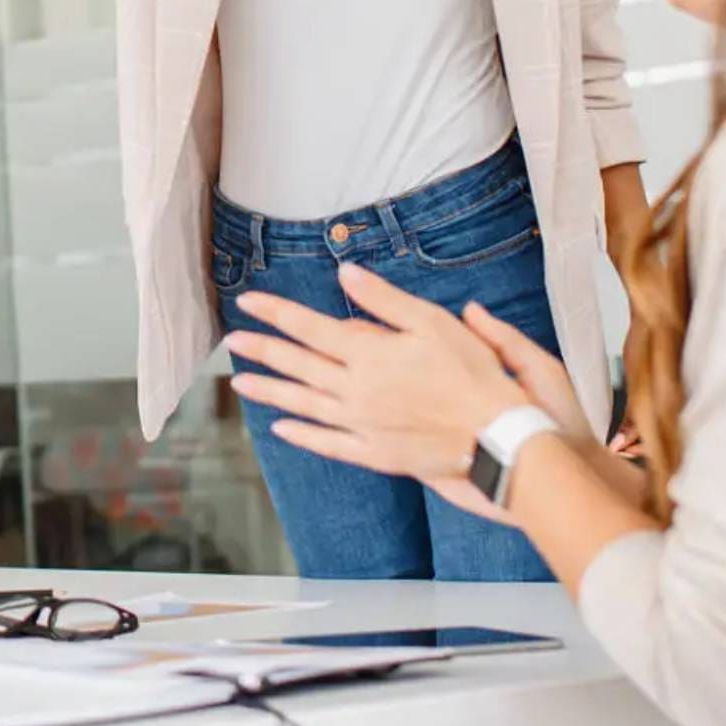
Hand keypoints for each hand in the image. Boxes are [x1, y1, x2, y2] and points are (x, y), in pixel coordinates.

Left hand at [222, 266, 528, 484]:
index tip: (246, 301)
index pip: (308, 327)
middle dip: (261, 350)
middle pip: (297, 365)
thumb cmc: (471, 372)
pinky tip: (280, 429)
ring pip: (304, 405)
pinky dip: (301, 435)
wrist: (495, 435)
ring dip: (270, 392)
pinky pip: (328, 444)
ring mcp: (361, 424)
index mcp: (367, 353)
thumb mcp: (431, 322)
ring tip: (240, 384)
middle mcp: (356, 390)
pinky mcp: (375, 453)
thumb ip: (383, 300)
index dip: (275, 312)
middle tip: (230, 341)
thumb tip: (344, 271)